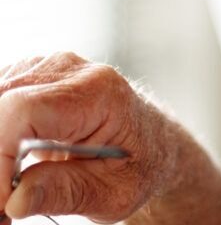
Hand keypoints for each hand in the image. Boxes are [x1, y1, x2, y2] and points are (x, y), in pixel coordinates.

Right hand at [0, 53, 179, 222]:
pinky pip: (1, 101)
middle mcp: (74, 71)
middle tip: (6, 205)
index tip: (3, 201)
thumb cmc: (139, 165)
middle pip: (4, 104)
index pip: (24, 111)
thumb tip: (15, 199)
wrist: (153, 143)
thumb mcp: (113, 193)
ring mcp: (54, 68)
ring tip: (10, 188)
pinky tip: (11, 164)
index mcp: (99, 93)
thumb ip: (66, 193)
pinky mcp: (37, 75)